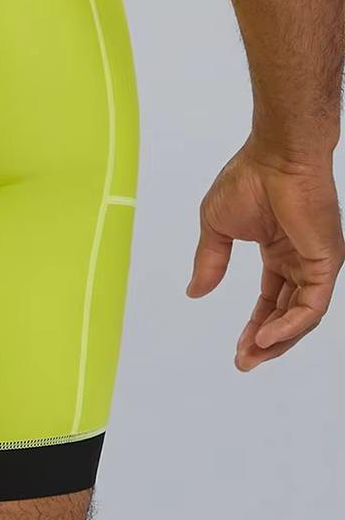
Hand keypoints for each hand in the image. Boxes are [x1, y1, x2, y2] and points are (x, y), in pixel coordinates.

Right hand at [187, 139, 344, 370]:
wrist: (275, 157)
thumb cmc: (248, 180)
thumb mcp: (216, 227)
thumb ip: (209, 262)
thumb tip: (194, 292)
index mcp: (278, 252)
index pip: (271, 299)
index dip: (254, 326)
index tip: (237, 349)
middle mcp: (300, 261)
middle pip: (287, 314)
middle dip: (266, 342)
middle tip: (245, 362)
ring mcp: (315, 262)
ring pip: (301, 317)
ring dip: (277, 340)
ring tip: (252, 355)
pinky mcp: (324, 262)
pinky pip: (310, 306)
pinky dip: (289, 325)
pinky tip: (266, 336)